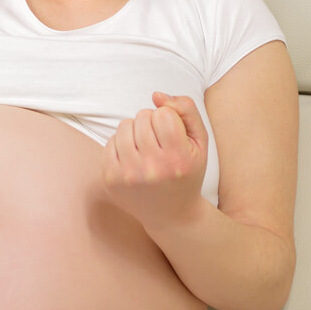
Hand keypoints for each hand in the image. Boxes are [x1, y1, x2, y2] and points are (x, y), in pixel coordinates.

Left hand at [102, 92, 207, 229]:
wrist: (172, 214)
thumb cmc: (187, 171)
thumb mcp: (200, 140)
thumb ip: (186, 109)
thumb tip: (156, 95)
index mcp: (177, 159)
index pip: (163, 114)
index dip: (169, 119)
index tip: (173, 137)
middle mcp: (151, 169)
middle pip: (142, 117)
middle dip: (151, 123)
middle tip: (160, 143)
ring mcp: (127, 175)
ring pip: (124, 126)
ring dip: (136, 131)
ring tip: (146, 148)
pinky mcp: (110, 179)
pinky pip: (110, 141)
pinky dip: (122, 144)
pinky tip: (134, 158)